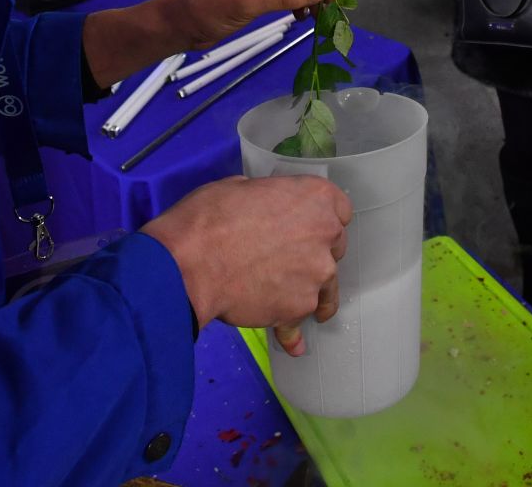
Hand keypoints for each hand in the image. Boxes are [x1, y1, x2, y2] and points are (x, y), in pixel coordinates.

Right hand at [142, 175, 352, 354]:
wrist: (191, 264)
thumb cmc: (210, 218)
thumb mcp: (240, 188)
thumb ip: (268, 200)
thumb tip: (265, 209)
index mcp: (315, 198)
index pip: (340, 210)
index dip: (322, 220)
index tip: (310, 229)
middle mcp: (325, 235)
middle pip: (334, 248)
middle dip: (315, 253)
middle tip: (286, 259)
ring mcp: (316, 275)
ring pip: (324, 288)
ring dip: (308, 294)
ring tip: (289, 302)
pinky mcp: (299, 309)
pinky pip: (298, 323)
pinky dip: (291, 332)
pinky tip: (291, 343)